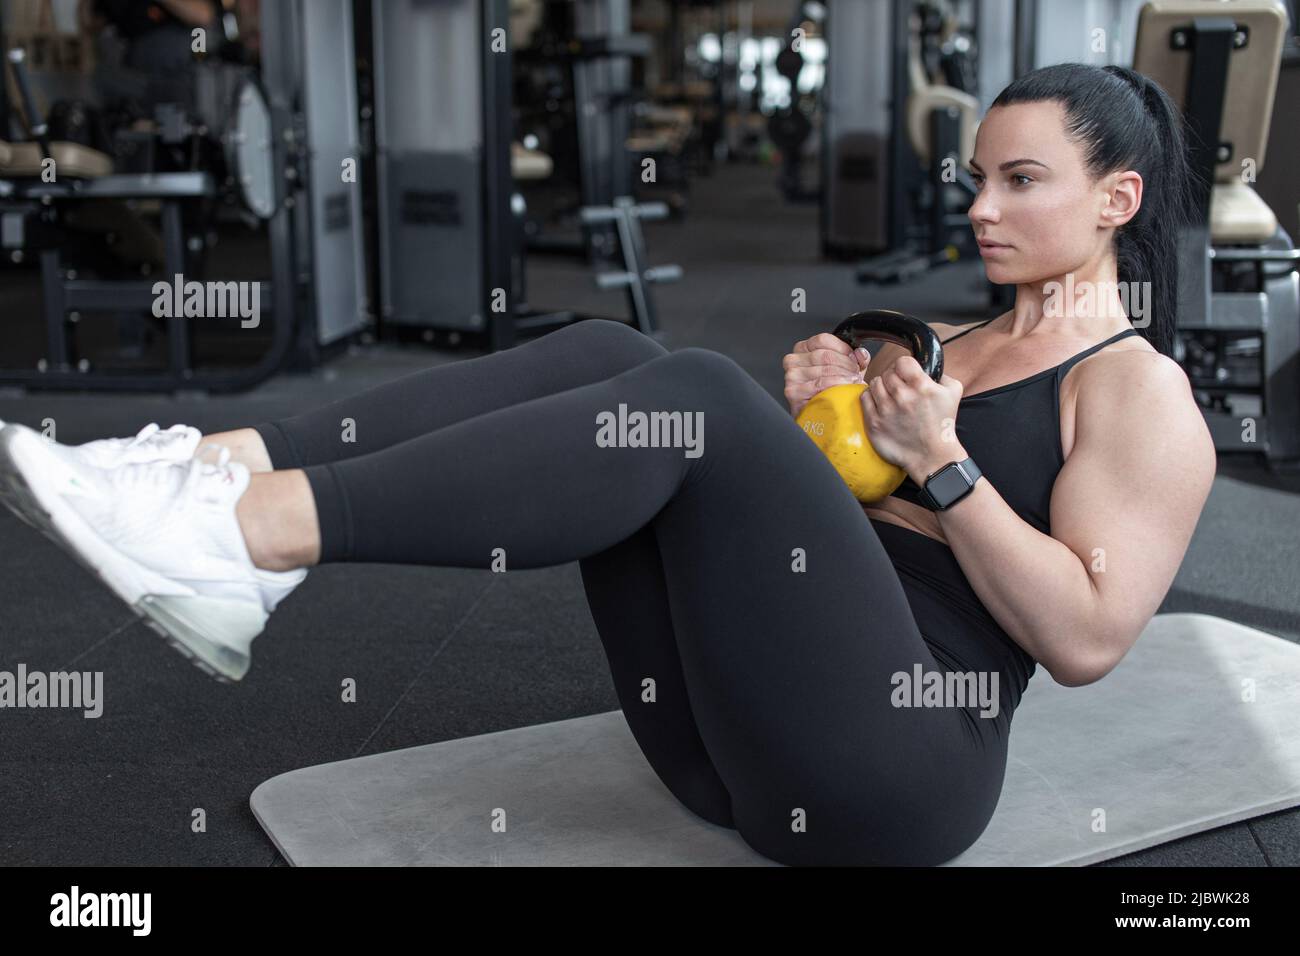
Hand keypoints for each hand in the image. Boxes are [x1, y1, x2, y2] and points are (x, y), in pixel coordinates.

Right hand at [782, 333, 870, 417]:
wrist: (820, 415)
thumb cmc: (829, 390)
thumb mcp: (845, 369)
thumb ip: (855, 359)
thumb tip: (860, 353)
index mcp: (802, 349)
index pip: (822, 339)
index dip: (842, 348)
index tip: (854, 358)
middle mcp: (793, 360)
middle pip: (825, 355)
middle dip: (846, 364)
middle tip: (856, 372)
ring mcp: (791, 376)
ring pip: (824, 368)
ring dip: (844, 375)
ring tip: (854, 381)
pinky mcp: (793, 391)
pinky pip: (820, 383)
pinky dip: (836, 384)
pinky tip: (845, 387)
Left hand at [860, 355, 965, 480]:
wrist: (931, 455)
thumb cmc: (942, 424)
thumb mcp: (953, 393)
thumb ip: (941, 374)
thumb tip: (927, 366)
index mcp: (921, 386)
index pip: (902, 361)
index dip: (904, 366)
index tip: (907, 374)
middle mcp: (902, 396)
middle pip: (887, 372)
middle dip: (893, 377)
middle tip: (900, 388)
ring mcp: (885, 409)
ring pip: (874, 383)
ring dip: (882, 387)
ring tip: (890, 396)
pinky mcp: (873, 422)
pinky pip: (864, 398)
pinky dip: (870, 398)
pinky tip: (880, 404)